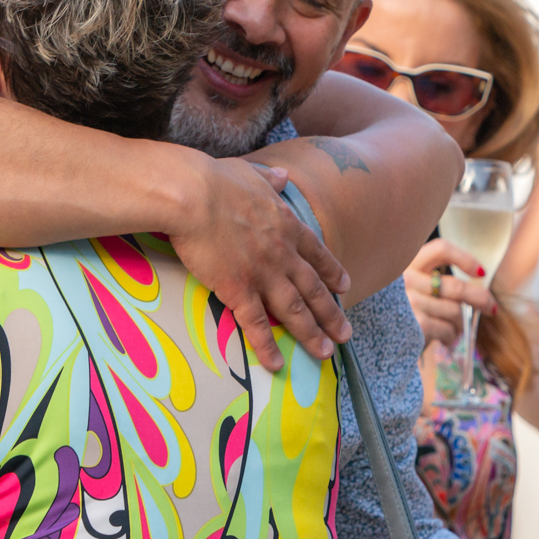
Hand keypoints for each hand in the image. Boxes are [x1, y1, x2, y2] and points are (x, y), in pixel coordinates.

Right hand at [164, 157, 350, 371]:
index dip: (332, 272)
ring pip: (294, 310)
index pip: (316, 254)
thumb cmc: (215, 181)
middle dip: (331, 314)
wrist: (193, 196)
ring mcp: (262, 273)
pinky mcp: (237, 289)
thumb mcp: (250, 174)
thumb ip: (269, 180)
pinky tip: (276, 364)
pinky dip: (267, 346)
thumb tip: (283, 176)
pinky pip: (256, 324)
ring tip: (324, 354)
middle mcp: (282, 253)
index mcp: (286, 225)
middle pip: (313, 289)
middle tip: (345, 334)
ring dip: (311, 334)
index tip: (345, 287)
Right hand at [402, 239, 496, 347]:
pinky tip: (444, 339)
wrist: (375, 341)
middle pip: (457, 287)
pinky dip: (451, 336)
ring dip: (460, 324)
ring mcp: (410, 302)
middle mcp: (406, 280)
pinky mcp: (415, 324)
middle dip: (480, 298)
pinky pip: (449, 329)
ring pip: (456, 311)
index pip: (440, 249)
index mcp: (406, 265)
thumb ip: (434, 282)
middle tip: (491, 307)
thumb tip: (478, 291)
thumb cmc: (399, 312)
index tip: (480, 272)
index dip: (465, 258)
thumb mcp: (410, 288)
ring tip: (452, 329)